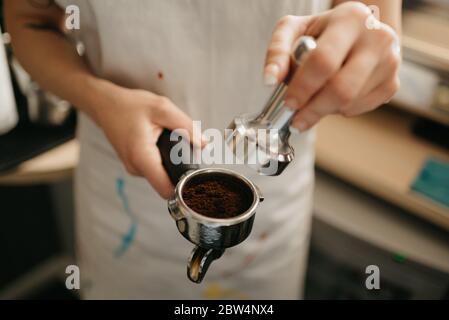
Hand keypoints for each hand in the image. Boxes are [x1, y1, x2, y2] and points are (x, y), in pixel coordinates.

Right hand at [95, 87, 195, 198]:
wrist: (104, 104)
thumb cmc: (130, 105)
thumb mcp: (162, 108)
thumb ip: (186, 126)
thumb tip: (204, 144)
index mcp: (142, 157)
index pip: (167, 190)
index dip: (184, 188)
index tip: (196, 179)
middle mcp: (136, 168)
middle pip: (168, 183)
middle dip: (181, 171)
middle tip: (189, 152)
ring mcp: (134, 168)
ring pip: (162, 176)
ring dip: (172, 164)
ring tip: (174, 144)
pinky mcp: (135, 165)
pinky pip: (156, 169)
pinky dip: (164, 160)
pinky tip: (164, 145)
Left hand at [264, 1, 400, 130]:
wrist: (357, 30)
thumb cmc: (322, 32)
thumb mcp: (294, 30)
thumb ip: (277, 51)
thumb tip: (269, 79)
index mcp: (350, 19)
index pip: (323, 60)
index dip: (303, 87)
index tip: (288, 104)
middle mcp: (378, 38)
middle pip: (342, 88)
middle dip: (314, 109)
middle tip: (297, 120)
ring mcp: (390, 62)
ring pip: (350, 102)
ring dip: (325, 110)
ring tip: (314, 100)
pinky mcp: (393, 82)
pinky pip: (360, 108)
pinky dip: (341, 110)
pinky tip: (333, 97)